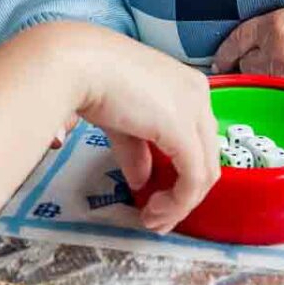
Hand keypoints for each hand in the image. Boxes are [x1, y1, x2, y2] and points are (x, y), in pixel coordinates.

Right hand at [38, 23, 219, 232]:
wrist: (77, 64)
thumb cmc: (91, 80)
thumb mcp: (121, 122)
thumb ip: (137, 151)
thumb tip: (142, 181)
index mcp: (187, 85)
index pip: (197, 138)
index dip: (182, 174)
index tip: (157, 199)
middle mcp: (199, 93)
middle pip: (206, 156)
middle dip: (184, 195)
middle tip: (158, 218)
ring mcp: (195, 109)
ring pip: (205, 171)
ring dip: (180, 204)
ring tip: (154, 221)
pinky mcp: (184, 130)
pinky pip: (193, 178)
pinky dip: (178, 202)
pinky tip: (155, 212)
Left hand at [211, 0, 283, 109]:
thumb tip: (267, 35)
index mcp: (277, 27)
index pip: (237, 39)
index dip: (226, 50)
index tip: (221, 58)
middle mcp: (278, 56)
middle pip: (245, 67)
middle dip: (244, 67)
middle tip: (243, 69)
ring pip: (262, 87)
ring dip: (261, 84)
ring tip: (266, 83)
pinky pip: (282, 99)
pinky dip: (281, 96)